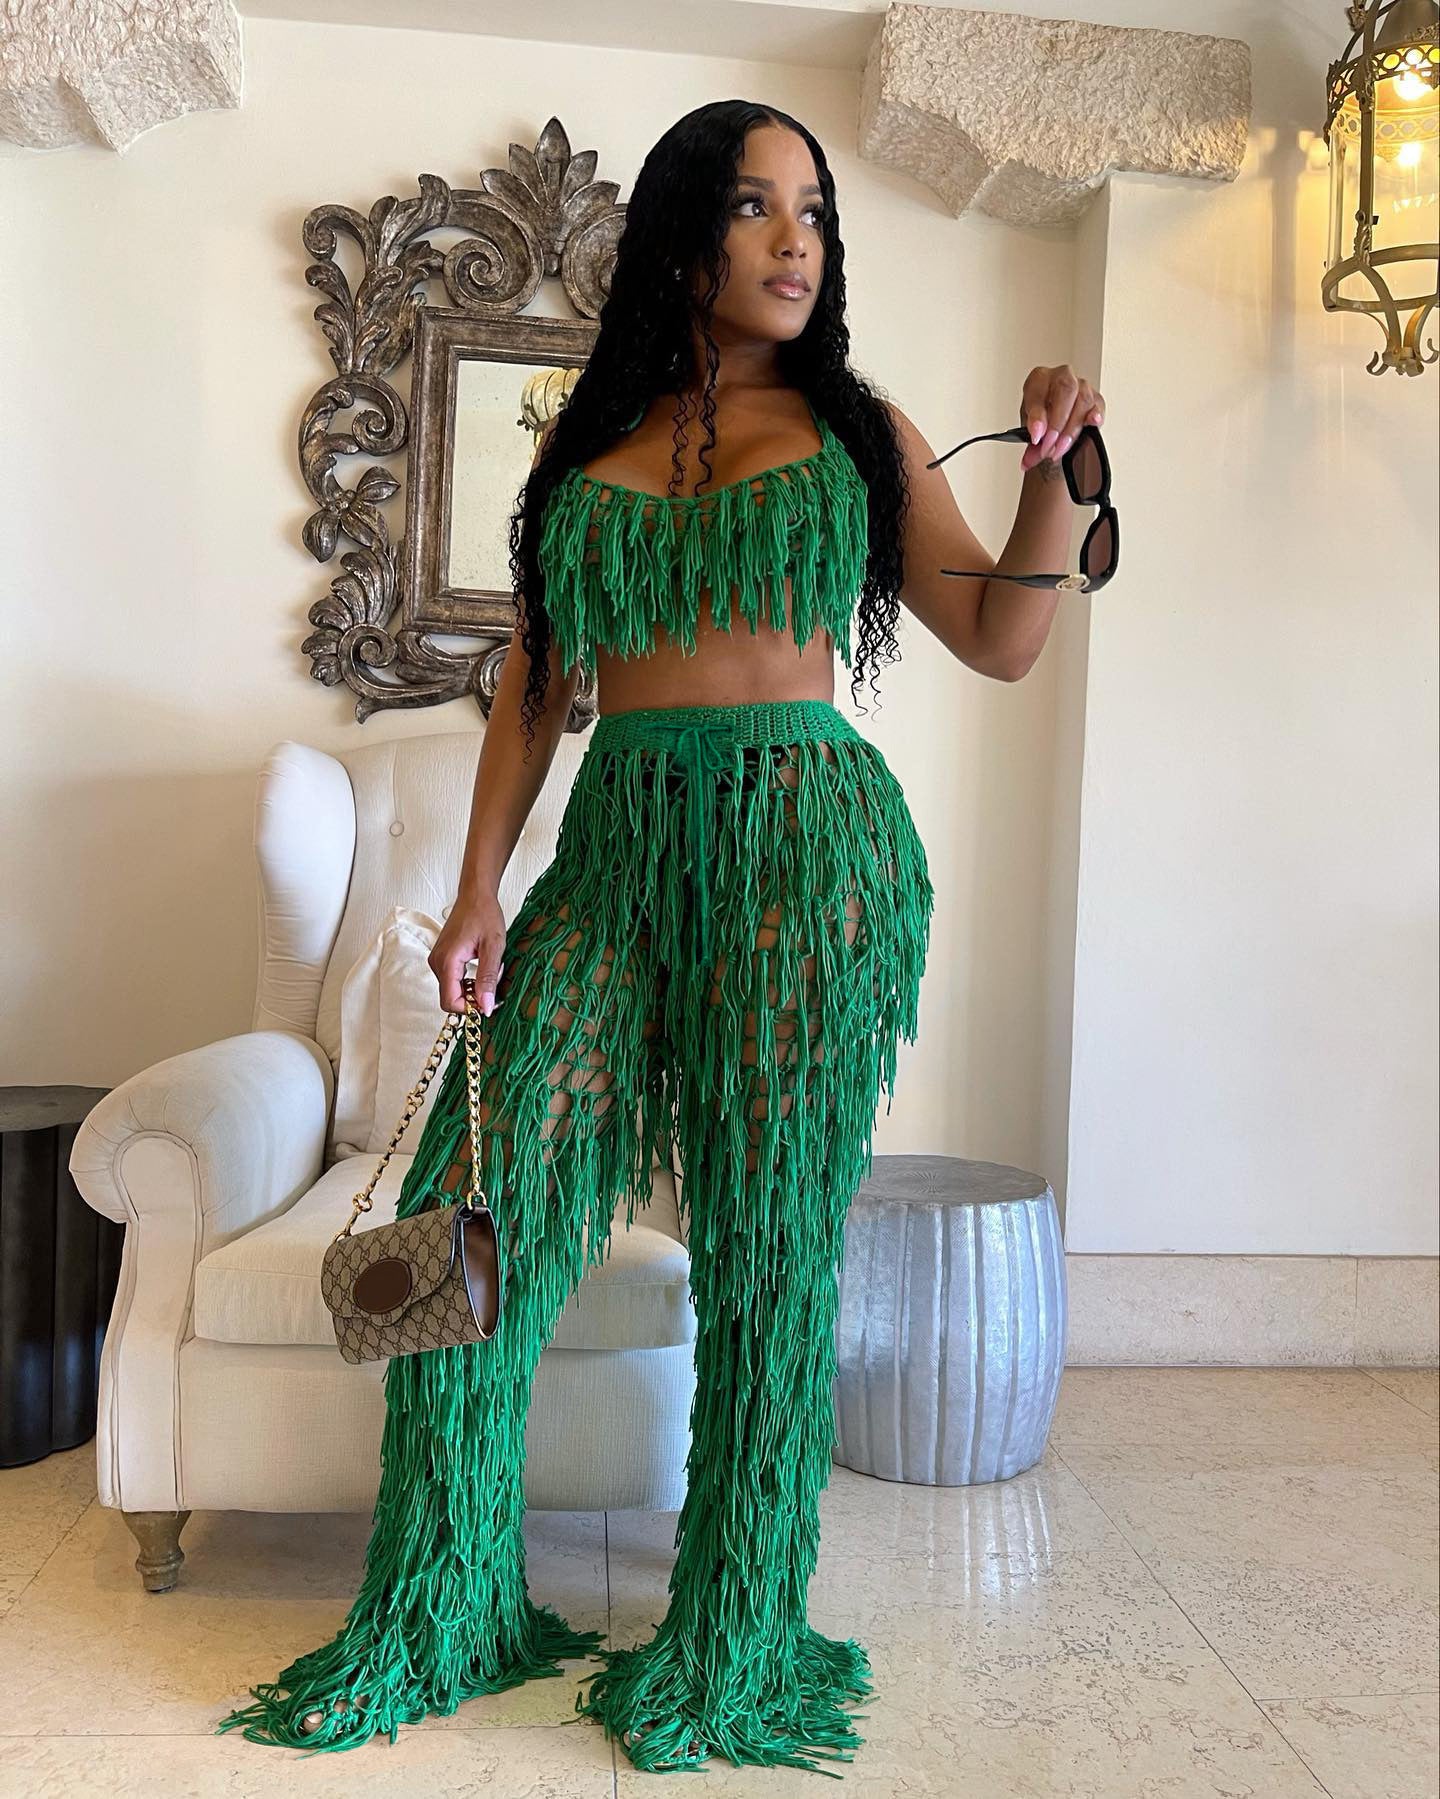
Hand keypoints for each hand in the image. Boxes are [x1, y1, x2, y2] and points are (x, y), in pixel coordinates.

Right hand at [430, 892, 506, 1016]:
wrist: (475, 895)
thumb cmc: (484, 914)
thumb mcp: (494, 947)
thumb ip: (488, 978)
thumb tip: (486, 1007)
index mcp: (448, 961)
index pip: (450, 1002)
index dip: (470, 1008)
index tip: (490, 1002)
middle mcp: (437, 963)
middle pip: (450, 998)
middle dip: (473, 998)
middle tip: (493, 982)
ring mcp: (437, 960)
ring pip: (452, 990)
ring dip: (472, 988)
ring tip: (489, 970)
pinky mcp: (442, 958)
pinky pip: (452, 980)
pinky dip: (468, 981)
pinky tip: (482, 967)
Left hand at [1018, 365, 1104, 472]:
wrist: (1054, 428)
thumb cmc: (1042, 422)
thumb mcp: (1029, 431)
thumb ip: (1030, 443)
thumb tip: (1029, 459)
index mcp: (1039, 379)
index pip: (1038, 392)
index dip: (1037, 416)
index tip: (1036, 436)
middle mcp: (1061, 377)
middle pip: (1065, 391)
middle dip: (1057, 424)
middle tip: (1050, 447)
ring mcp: (1081, 386)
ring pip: (1082, 400)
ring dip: (1071, 429)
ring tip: (1061, 448)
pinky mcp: (1096, 399)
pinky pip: (1098, 405)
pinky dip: (1096, 415)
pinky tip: (1093, 423)